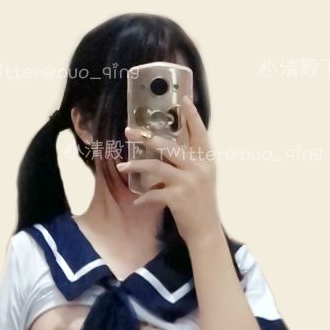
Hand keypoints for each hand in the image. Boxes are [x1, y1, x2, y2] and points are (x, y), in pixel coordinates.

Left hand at [117, 94, 219, 243]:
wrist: (205, 230)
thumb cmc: (200, 203)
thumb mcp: (201, 178)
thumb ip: (189, 162)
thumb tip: (167, 147)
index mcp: (206, 160)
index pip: (200, 132)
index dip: (192, 115)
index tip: (183, 99)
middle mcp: (199, 168)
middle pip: (169, 146)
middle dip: (146, 137)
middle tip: (128, 131)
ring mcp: (188, 182)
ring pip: (156, 166)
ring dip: (136, 165)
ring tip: (123, 166)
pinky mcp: (178, 197)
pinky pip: (153, 192)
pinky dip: (144, 197)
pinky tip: (138, 201)